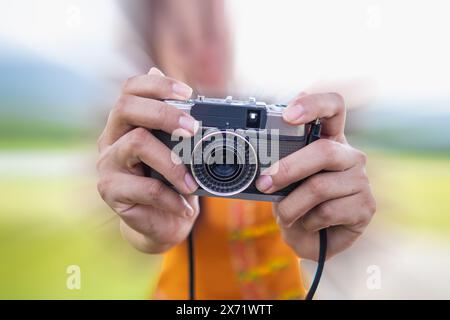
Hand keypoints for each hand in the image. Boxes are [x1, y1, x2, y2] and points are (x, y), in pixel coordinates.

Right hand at [96, 67, 199, 253]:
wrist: (162, 221)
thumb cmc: (171, 182)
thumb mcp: (179, 153)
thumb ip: (178, 127)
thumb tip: (187, 97)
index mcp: (127, 123)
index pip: (130, 89)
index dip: (156, 85)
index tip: (187, 93)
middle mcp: (111, 138)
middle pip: (126, 107)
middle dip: (164, 113)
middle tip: (193, 128)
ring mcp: (107, 163)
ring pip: (137, 143)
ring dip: (172, 163)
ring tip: (191, 183)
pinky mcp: (110, 190)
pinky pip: (146, 187)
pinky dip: (172, 197)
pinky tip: (184, 207)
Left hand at [255, 92, 375, 260]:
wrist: (311, 238)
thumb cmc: (296, 202)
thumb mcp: (282, 181)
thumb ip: (277, 164)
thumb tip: (257, 162)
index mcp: (329, 139)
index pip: (333, 107)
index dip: (313, 104)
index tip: (288, 114)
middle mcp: (349, 155)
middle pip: (324, 151)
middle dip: (288, 169)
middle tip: (265, 184)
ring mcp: (361, 180)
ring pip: (320, 186)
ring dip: (291, 206)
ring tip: (285, 215)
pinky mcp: (366, 206)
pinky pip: (328, 211)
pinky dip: (308, 222)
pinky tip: (310, 224)